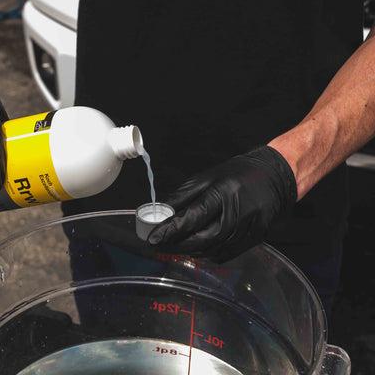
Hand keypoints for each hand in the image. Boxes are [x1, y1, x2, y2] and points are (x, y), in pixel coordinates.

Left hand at [148, 146, 296, 262]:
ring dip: (191, 251)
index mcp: (224, 192)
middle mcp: (238, 212)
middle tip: (161, 245)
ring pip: (213, 249)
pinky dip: (208, 254)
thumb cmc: (238, 175)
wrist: (275, 177)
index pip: (193, 216)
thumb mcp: (206, 178)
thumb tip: (161, 214)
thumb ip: (182, 197)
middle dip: (178, 245)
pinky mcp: (255, 238)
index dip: (171, 230)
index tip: (154, 238)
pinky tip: (198, 248)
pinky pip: (226, 254)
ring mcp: (249, 228)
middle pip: (203, 238)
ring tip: (175, 246)